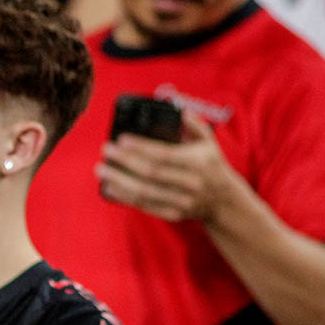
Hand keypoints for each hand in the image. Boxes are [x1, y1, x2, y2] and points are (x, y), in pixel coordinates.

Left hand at [96, 110, 241, 223]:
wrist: (223, 200)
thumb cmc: (209, 165)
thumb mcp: (208, 142)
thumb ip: (193, 124)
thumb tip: (178, 110)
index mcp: (197, 162)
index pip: (164, 154)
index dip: (141, 147)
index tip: (121, 139)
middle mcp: (189, 182)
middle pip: (150, 172)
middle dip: (124, 160)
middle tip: (105, 150)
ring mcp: (181, 201)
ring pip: (144, 191)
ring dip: (119, 180)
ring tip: (101, 169)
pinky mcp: (172, 214)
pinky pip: (145, 205)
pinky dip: (125, 196)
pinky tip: (110, 186)